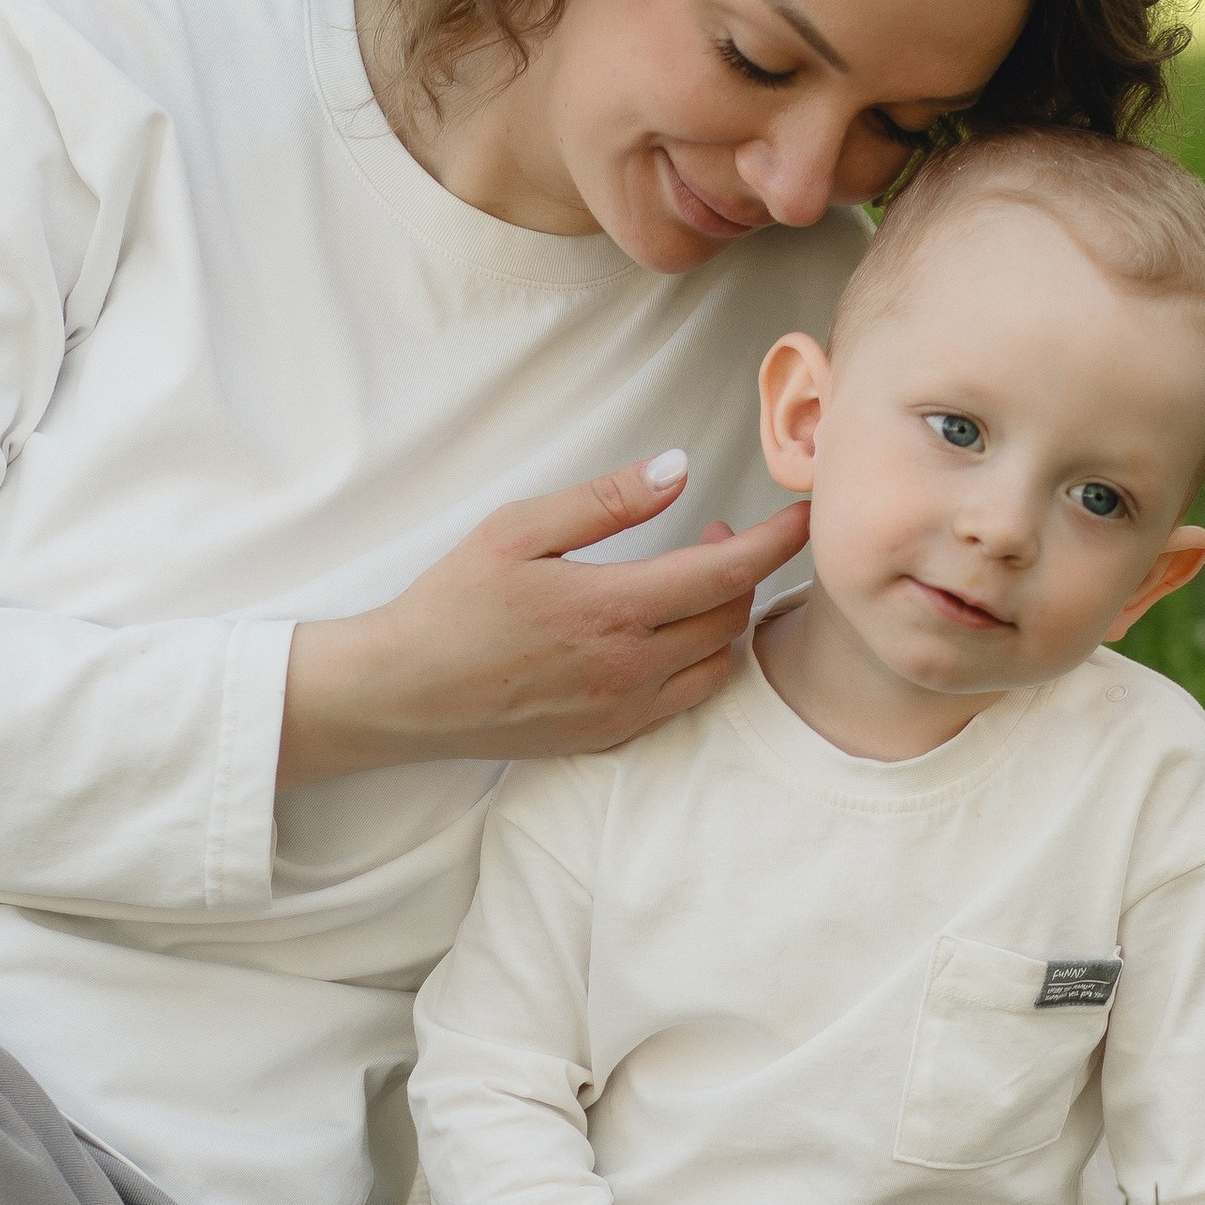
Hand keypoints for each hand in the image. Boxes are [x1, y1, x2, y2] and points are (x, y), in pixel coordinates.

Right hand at [278, 454, 809, 786]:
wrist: (403, 693)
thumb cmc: (451, 604)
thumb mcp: (518, 529)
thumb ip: (606, 500)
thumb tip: (679, 468)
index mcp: (611, 609)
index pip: (727, 572)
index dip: (775, 540)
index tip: (801, 515)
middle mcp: (630, 668)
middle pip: (730, 616)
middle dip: (741, 570)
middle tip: (713, 534)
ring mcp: (623, 709)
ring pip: (716, 663)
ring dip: (721, 617)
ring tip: (686, 581)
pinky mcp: (610, 736)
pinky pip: (684, 698)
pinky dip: (696, 659)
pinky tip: (663, 632)